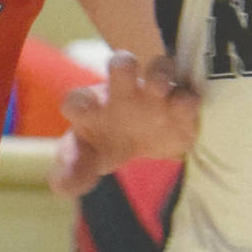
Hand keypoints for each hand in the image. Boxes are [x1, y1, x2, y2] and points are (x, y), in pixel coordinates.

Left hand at [49, 51, 200, 197]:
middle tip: (125, 71)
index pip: (78, 100)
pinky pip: (187, 95)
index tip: (85, 112)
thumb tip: (63, 186)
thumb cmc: (107, 143)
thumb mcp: (88, 161)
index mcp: (91, 105)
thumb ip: (75, 172)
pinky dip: (186, 100)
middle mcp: (122, 92)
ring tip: (159, 88)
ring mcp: (153, 94)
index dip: (79, 103)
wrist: (145, 140)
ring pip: (159, 69)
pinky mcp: (181, 106)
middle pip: (120, 65)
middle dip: (123, 65)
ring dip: (159, 74)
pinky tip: (182, 108)